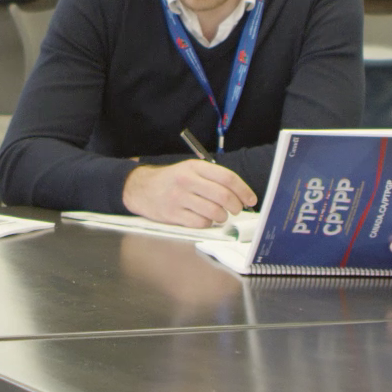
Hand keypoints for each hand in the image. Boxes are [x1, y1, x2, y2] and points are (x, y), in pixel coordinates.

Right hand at [121, 160, 256, 228]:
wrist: (141, 188)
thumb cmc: (171, 180)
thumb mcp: (189, 170)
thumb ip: (212, 178)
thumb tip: (239, 194)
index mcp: (194, 167)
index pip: (227, 178)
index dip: (243, 190)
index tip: (251, 199)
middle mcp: (187, 181)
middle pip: (223, 196)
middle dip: (236, 206)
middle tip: (237, 209)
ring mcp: (179, 198)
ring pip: (213, 211)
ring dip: (222, 217)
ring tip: (220, 215)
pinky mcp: (172, 214)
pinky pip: (200, 223)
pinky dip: (208, 224)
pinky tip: (205, 219)